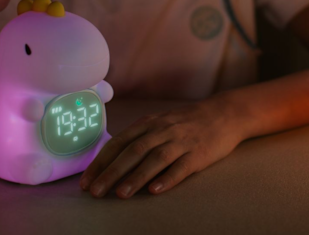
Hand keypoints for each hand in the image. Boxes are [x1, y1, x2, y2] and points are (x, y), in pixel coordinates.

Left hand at [80, 95, 243, 198]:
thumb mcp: (159, 122)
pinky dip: (167, 178)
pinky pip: (181, 167)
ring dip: (136, 177)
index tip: (86, 180)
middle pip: (133, 151)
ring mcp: (180, 141)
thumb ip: (138, 136)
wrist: (222, 114)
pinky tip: (155, 191)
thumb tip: (112, 156)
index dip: (101, 161)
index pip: (118, 142)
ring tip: (120, 194)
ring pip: (155, 159)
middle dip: (111, 172)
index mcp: (148, 123)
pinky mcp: (198, 153)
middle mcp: (162, 130)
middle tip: (95, 192)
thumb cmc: (185, 122)